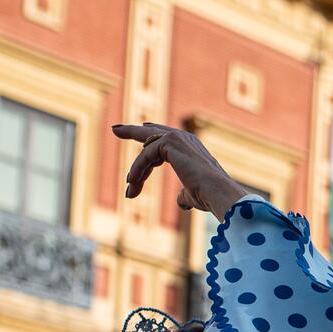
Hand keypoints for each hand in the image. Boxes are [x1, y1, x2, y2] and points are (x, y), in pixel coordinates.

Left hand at [113, 124, 244, 218]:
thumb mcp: (192, 194)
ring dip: (136, 172)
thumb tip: (181, 201)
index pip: (163, 140)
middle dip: (131, 130)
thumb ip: (184, 194)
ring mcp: (176, 138)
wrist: (217, 192)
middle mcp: (183, 137)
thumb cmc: (208, 196)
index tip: (134, 136)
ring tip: (129, 190)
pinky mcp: (169, 143)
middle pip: (150, 132)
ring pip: (145, 150)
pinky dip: (137, 170)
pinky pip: (144, 156)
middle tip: (115, 129)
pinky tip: (133, 184)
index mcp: (190, 146)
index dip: (147, 142)